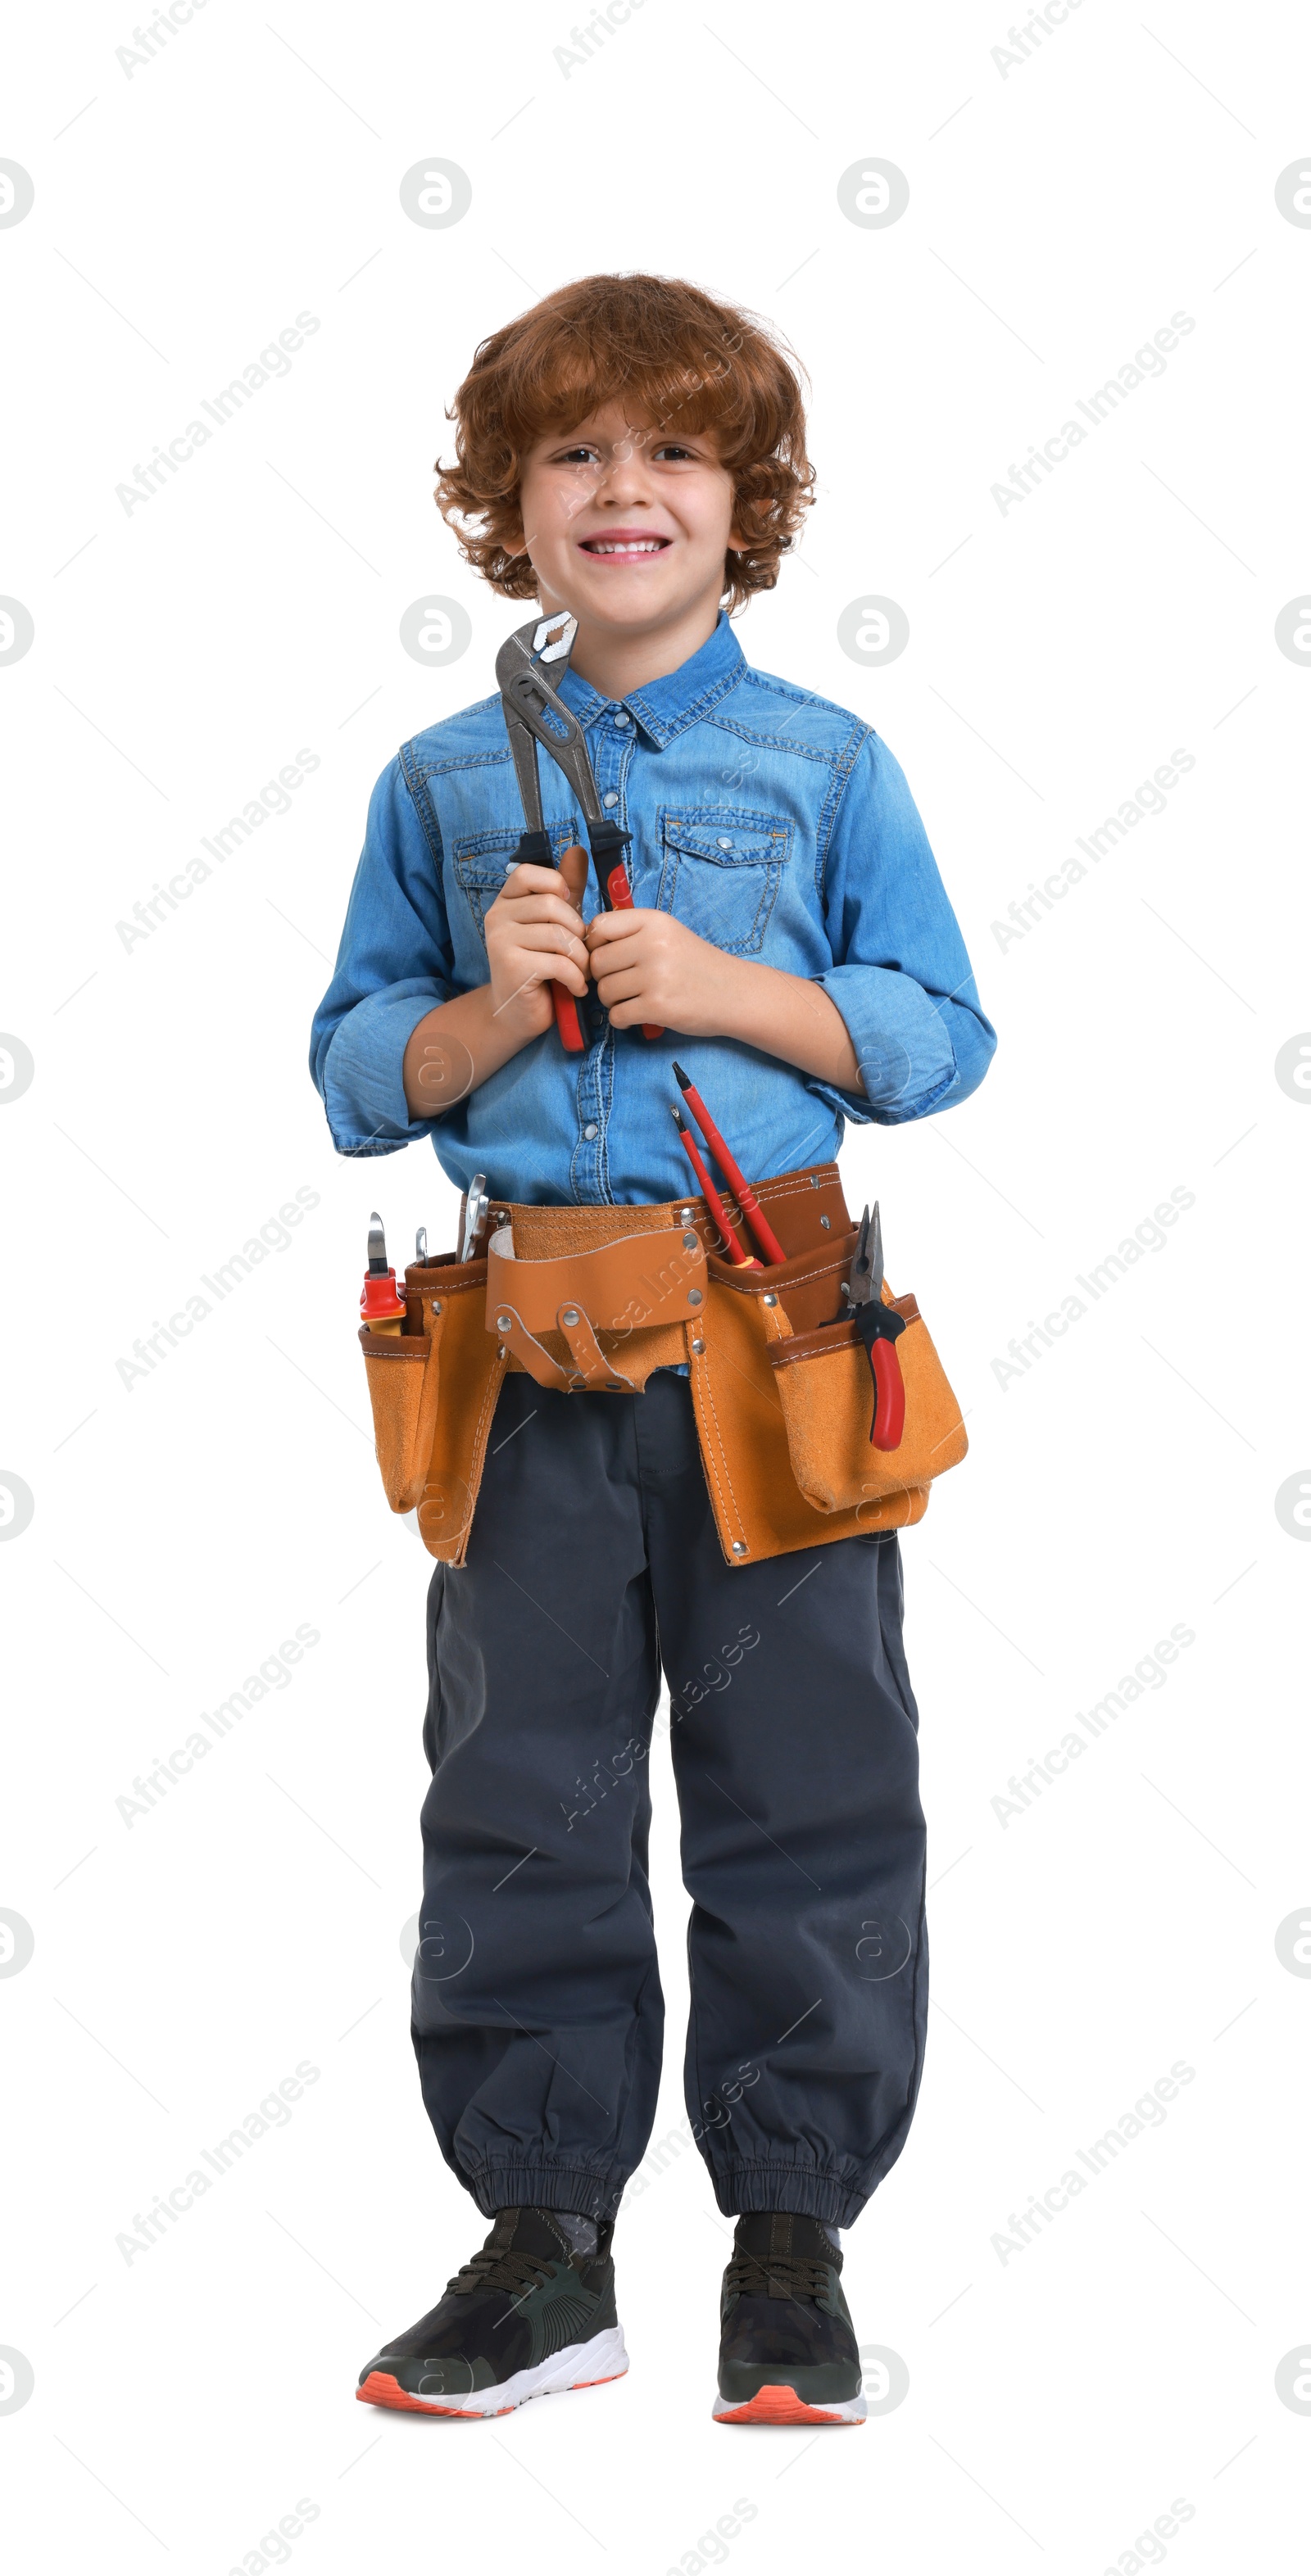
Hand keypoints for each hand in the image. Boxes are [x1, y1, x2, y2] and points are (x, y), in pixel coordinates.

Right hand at [483, 846, 590, 1038]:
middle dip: (578, 932)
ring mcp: (500, 942)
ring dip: (580, 960)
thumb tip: (577, 850)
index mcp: (506, 901)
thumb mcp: (555, 923)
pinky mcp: (511, 967)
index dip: (556, 886)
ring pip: (559, 937)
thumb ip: (566, 890)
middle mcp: (497, 917)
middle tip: (581, 953)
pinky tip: (575, 988)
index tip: (568, 909)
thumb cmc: (540, 966)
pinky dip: (576, 979)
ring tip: (580, 973)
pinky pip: (559, 963)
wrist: (517, 1013)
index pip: (529, 873)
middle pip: (552, 906)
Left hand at [586, 904, 734, 1033]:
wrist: (734, 993)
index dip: (595, 946)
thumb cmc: (695, 964)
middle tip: (622, 983)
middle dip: (603, 977)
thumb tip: (584, 946)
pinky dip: (622, 1020)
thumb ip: (630, 933)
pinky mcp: (658, 1006)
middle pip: (597, 963)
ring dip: (613, 1001)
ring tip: (634, 999)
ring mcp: (655, 976)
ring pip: (604, 991)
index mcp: (654, 921)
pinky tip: (637, 1014)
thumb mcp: (667, 934)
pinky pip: (617, 1015)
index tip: (608, 958)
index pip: (598, 927)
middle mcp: (653, 945)